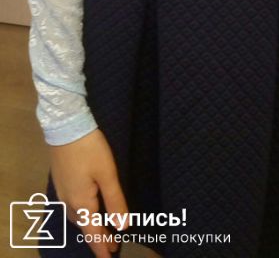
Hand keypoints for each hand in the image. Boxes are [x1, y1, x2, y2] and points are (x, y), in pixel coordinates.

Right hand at [48, 128, 128, 257]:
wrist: (65, 126)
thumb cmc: (90, 149)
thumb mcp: (108, 174)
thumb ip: (116, 201)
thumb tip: (123, 227)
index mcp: (82, 203)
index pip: (94, 233)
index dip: (103, 248)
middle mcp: (69, 202)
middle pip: (85, 227)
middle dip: (99, 238)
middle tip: (113, 246)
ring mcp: (63, 192)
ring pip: (78, 217)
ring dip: (91, 226)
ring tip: (103, 231)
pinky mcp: (61, 182)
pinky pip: (73, 207)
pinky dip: (84, 215)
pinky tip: (89, 210)